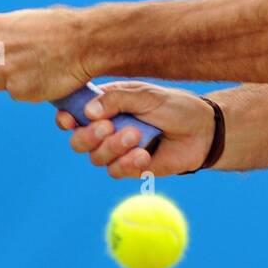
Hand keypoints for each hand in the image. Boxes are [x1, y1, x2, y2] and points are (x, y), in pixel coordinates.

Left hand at [0, 6, 91, 101]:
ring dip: (12, 78)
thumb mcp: (23, 20)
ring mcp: (5, 71)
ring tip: (36, 64)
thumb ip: (0, 31)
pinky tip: (42, 75)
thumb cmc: (58, 28)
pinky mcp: (17, 91)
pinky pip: (14, 93)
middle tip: (17, 58)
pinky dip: (26, 88)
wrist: (85, 43)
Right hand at [56, 81, 215, 178]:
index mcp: (106, 106)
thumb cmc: (175, 106)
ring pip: (95, 158)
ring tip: (136, 136)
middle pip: (77, 140)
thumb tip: (87, 112)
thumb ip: (116, 99)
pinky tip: (145, 154)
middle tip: (109, 127)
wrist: (202, 131)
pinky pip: (115, 171)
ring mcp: (117, 150)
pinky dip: (127, 163)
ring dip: (113, 148)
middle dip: (88, 136)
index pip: (74, 113)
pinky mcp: (130, 168)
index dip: (65, 118)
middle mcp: (107, 128)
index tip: (69, 119)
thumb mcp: (146, 95)